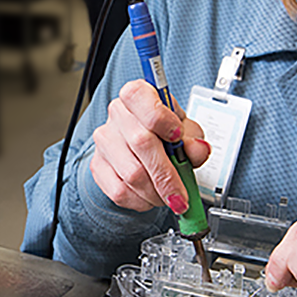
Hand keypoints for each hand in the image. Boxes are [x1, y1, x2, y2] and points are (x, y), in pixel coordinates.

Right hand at [89, 79, 211, 213]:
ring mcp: (105, 140)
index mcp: (139, 94)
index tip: (178, 137)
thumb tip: (198, 148)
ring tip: (169, 197)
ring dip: (156, 193)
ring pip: (132, 173)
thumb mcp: (186, 129)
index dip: (162, 120)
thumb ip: (194, 138)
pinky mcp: (98, 165)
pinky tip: (151, 198)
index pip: (142, 100)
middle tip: (181, 195)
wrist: (143, 145)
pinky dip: (141, 201)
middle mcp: (118, 113)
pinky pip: (119, 191)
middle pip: (141, 143)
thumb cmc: (166, 132)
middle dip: (167, 176)